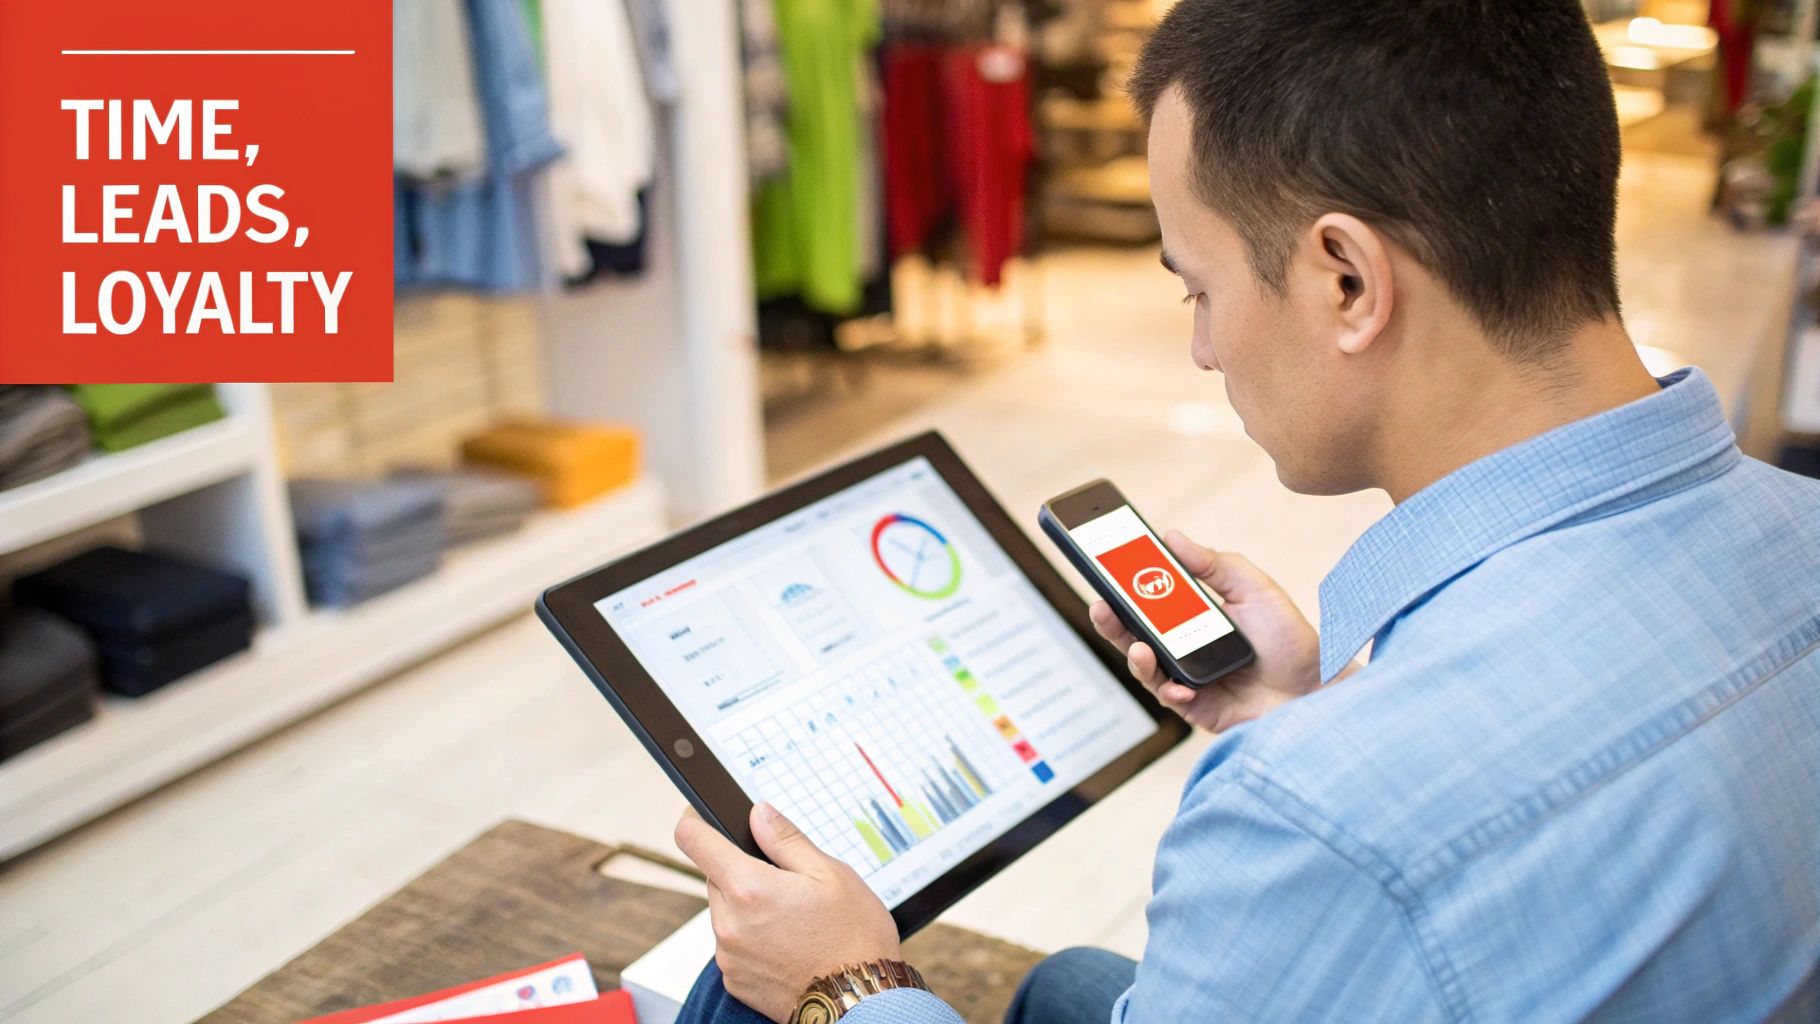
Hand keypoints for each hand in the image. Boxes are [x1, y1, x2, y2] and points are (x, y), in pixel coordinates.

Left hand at [674, 802, 901, 1022]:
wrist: (861, 1002)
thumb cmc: (854, 938)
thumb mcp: (831, 873)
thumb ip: (786, 839)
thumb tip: (758, 814)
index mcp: (749, 888)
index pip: (693, 839)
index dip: (695, 820)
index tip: (702, 816)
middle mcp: (729, 923)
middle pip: (715, 878)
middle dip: (742, 872)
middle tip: (785, 883)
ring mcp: (729, 956)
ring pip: (725, 912)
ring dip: (747, 907)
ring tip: (793, 919)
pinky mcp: (735, 980)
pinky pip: (733, 945)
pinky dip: (752, 939)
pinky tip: (787, 943)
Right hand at [1090, 530, 1327, 732]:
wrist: (1319, 688)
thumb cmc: (1290, 639)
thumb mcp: (1253, 588)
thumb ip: (1213, 563)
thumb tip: (1172, 536)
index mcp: (1194, 618)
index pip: (1149, 602)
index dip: (1125, 589)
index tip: (1106, 569)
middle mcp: (1186, 648)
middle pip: (1136, 634)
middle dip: (1113, 622)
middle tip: (1101, 605)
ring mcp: (1190, 679)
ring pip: (1146, 669)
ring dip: (1135, 657)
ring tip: (1138, 648)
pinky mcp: (1200, 708)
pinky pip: (1172, 700)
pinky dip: (1170, 690)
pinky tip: (1179, 685)